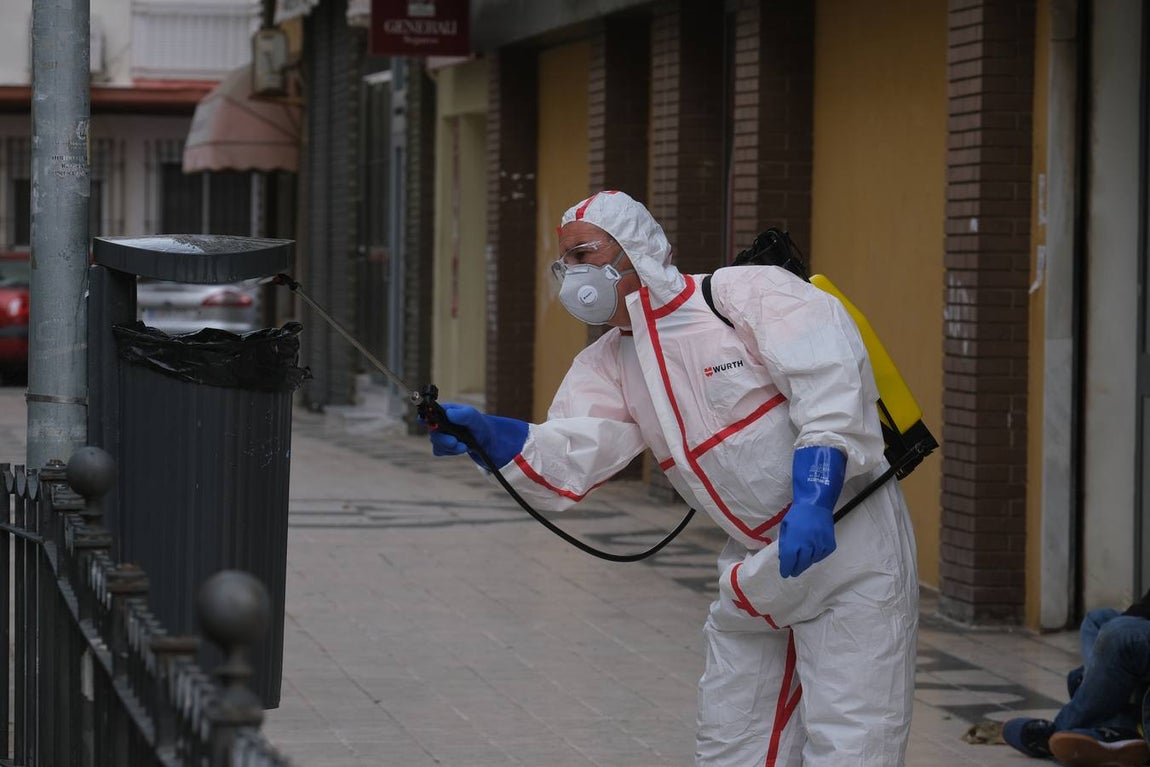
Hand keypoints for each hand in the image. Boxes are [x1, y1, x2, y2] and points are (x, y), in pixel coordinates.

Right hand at [424, 403, 527, 467]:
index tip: (423, 420)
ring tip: (464, 446)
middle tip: (455, 442)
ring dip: (449, 447)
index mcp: (446, 411)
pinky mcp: (445, 446)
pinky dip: (450, 452)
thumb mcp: (475, 418)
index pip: (429, 411)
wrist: (488, 441)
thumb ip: (464, 414)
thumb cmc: (480, 425)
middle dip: (443, 439)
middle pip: (432, 431)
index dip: (424, 415)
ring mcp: (442, 434)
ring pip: (436, 443)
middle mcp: (441, 422)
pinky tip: (461, 448)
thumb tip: (450, 414)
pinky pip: (440, 451)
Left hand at [778, 446, 844, 577]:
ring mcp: (819, 547)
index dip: (786, 570)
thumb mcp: (785, 528)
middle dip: (795, 569)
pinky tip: (812, 550)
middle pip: (800, 565)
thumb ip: (784, 543)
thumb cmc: (797, 515)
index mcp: (793, 543)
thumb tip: (783, 557)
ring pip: (811, 562)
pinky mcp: (829, 546)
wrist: (816, 505)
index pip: (789, 563)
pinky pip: (821, 556)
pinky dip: (816, 556)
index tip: (785, 573)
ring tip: (802, 559)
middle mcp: (807, 547)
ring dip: (806, 562)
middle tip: (793, 571)